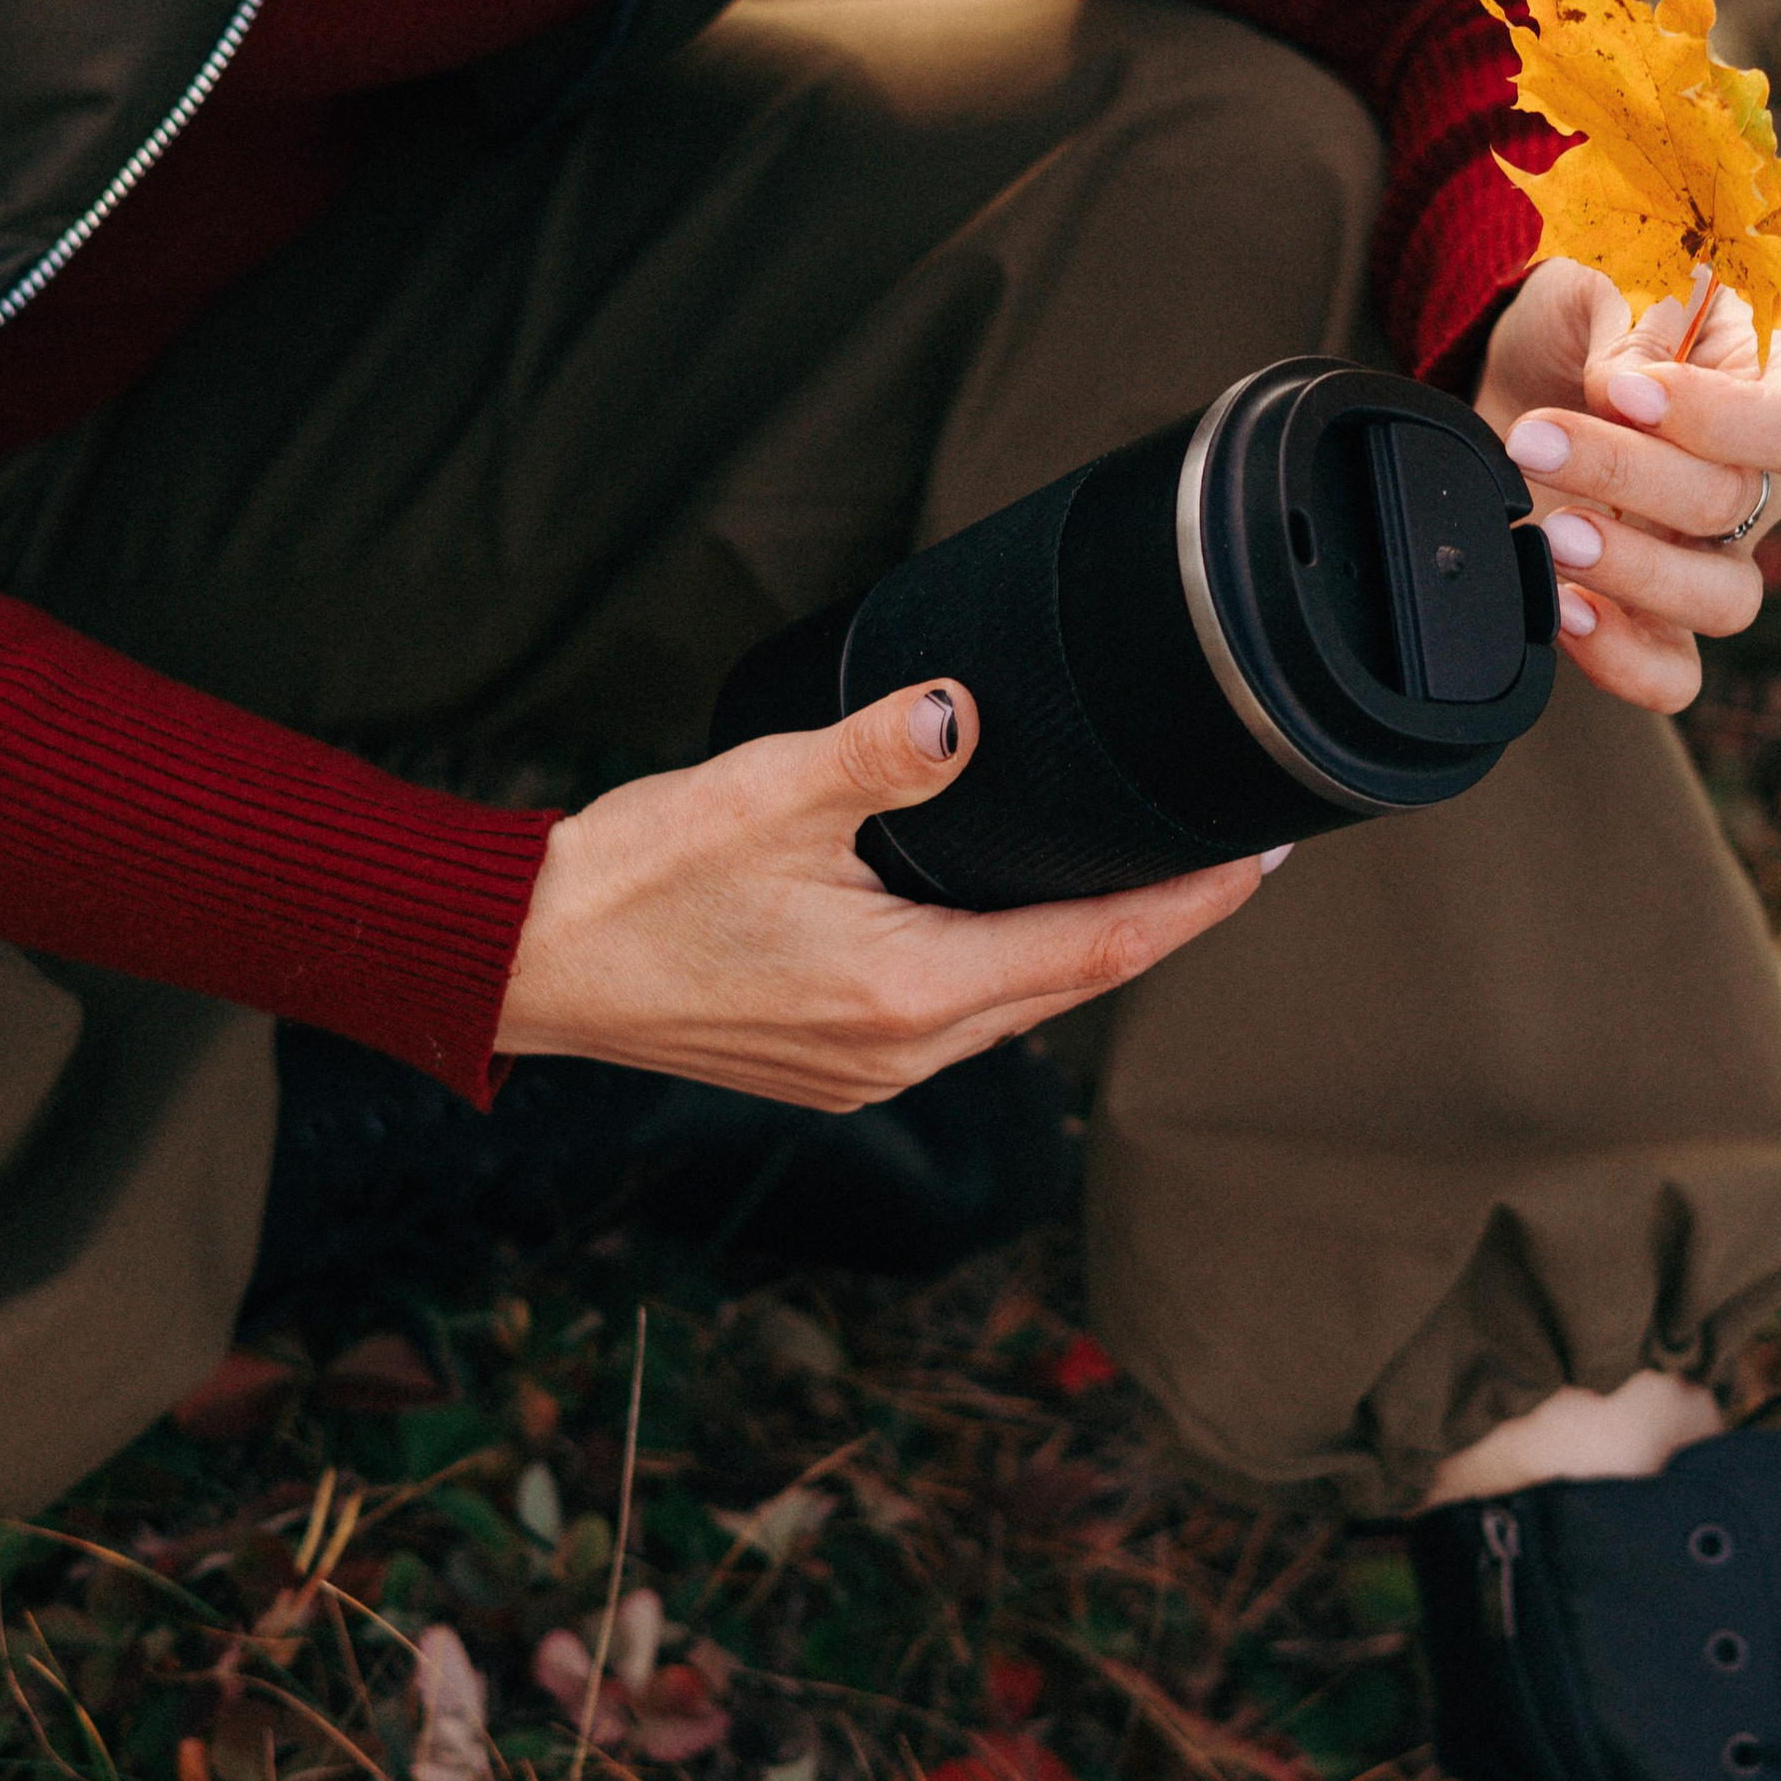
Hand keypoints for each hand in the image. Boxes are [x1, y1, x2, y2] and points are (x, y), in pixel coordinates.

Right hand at [496, 677, 1264, 1107]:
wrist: (523, 960)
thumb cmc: (634, 880)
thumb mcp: (768, 791)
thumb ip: (881, 751)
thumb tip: (963, 712)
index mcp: (908, 994)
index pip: (1096, 949)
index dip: (1189, 905)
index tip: (1258, 860)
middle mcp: (900, 1053)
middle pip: (1072, 984)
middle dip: (1157, 923)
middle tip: (1230, 862)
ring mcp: (863, 1069)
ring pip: (1017, 1006)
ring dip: (1084, 948)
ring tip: (1148, 888)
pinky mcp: (828, 1060)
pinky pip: (959, 1016)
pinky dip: (1010, 967)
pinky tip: (1016, 926)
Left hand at [1473, 257, 1780, 715]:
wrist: (1517, 367)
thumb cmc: (1582, 312)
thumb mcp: (1603, 278)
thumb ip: (1630, 325)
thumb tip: (1625, 394)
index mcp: (1769, 388)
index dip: (1723, 421)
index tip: (1623, 391)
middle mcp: (1756, 482)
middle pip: (1737, 507)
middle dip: (1626, 474)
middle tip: (1534, 441)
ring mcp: (1706, 556)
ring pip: (1723, 601)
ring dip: (1633, 571)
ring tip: (1552, 534)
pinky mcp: (1646, 614)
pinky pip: (1673, 676)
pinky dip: (1622, 661)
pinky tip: (1562, 612)